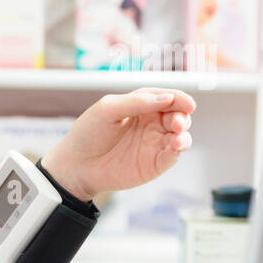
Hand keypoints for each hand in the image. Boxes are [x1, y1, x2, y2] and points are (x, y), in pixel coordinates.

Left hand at [41, 88, 196, 202]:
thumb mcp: (107, 109)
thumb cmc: (87, 134)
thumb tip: (168, 97)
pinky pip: (173, 155)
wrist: (75, 165)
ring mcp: (154, 143)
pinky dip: (179, 149)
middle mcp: (151, 123)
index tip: (187, 103)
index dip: (179, 98)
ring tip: (177, 136)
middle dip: (182, 116)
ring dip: (184, 133)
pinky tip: (176, 146)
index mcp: (141, 106)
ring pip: (180, 134)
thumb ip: (137, 102)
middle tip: (176, 122)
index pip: (167, 98)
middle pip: (178, 115)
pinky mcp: (154, 163)